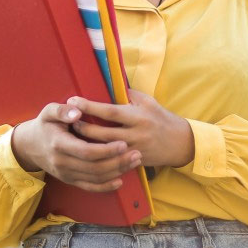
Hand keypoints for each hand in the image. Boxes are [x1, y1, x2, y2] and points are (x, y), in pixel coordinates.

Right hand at [11, 101, 142, 191]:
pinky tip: (120, 180)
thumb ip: (62, 110)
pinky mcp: (69, 180)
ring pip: (95, 178)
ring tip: (134, 162)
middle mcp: (62, 162)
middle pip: (94, 167)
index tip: (123, 144)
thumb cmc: (45, 125)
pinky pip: (89, 187)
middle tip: (136, 153)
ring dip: (117, 172)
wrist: (30, 146)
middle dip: (118, 162)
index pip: (86, 151)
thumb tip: (77, 111)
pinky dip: (106, 186)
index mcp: (59, 144)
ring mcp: (66, 174)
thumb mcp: (48, 112)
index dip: (106, 150)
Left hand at [68, 90, 195, 168]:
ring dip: (87, 143)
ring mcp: (134, 150)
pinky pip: (112, 161)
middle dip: (83, 127)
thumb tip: (107, 85)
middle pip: (103, 133)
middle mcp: (135, 134)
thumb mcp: (147, 101)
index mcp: (138, 116)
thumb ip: (128, 95)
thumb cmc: (161, 118)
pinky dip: (97, 156)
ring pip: (104, 150)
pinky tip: (85, 152)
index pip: (110, 111)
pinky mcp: (133, 162)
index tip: (73, 100)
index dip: (90, 106)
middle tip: (67, 121)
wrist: (180, 143)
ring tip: (71, 136)